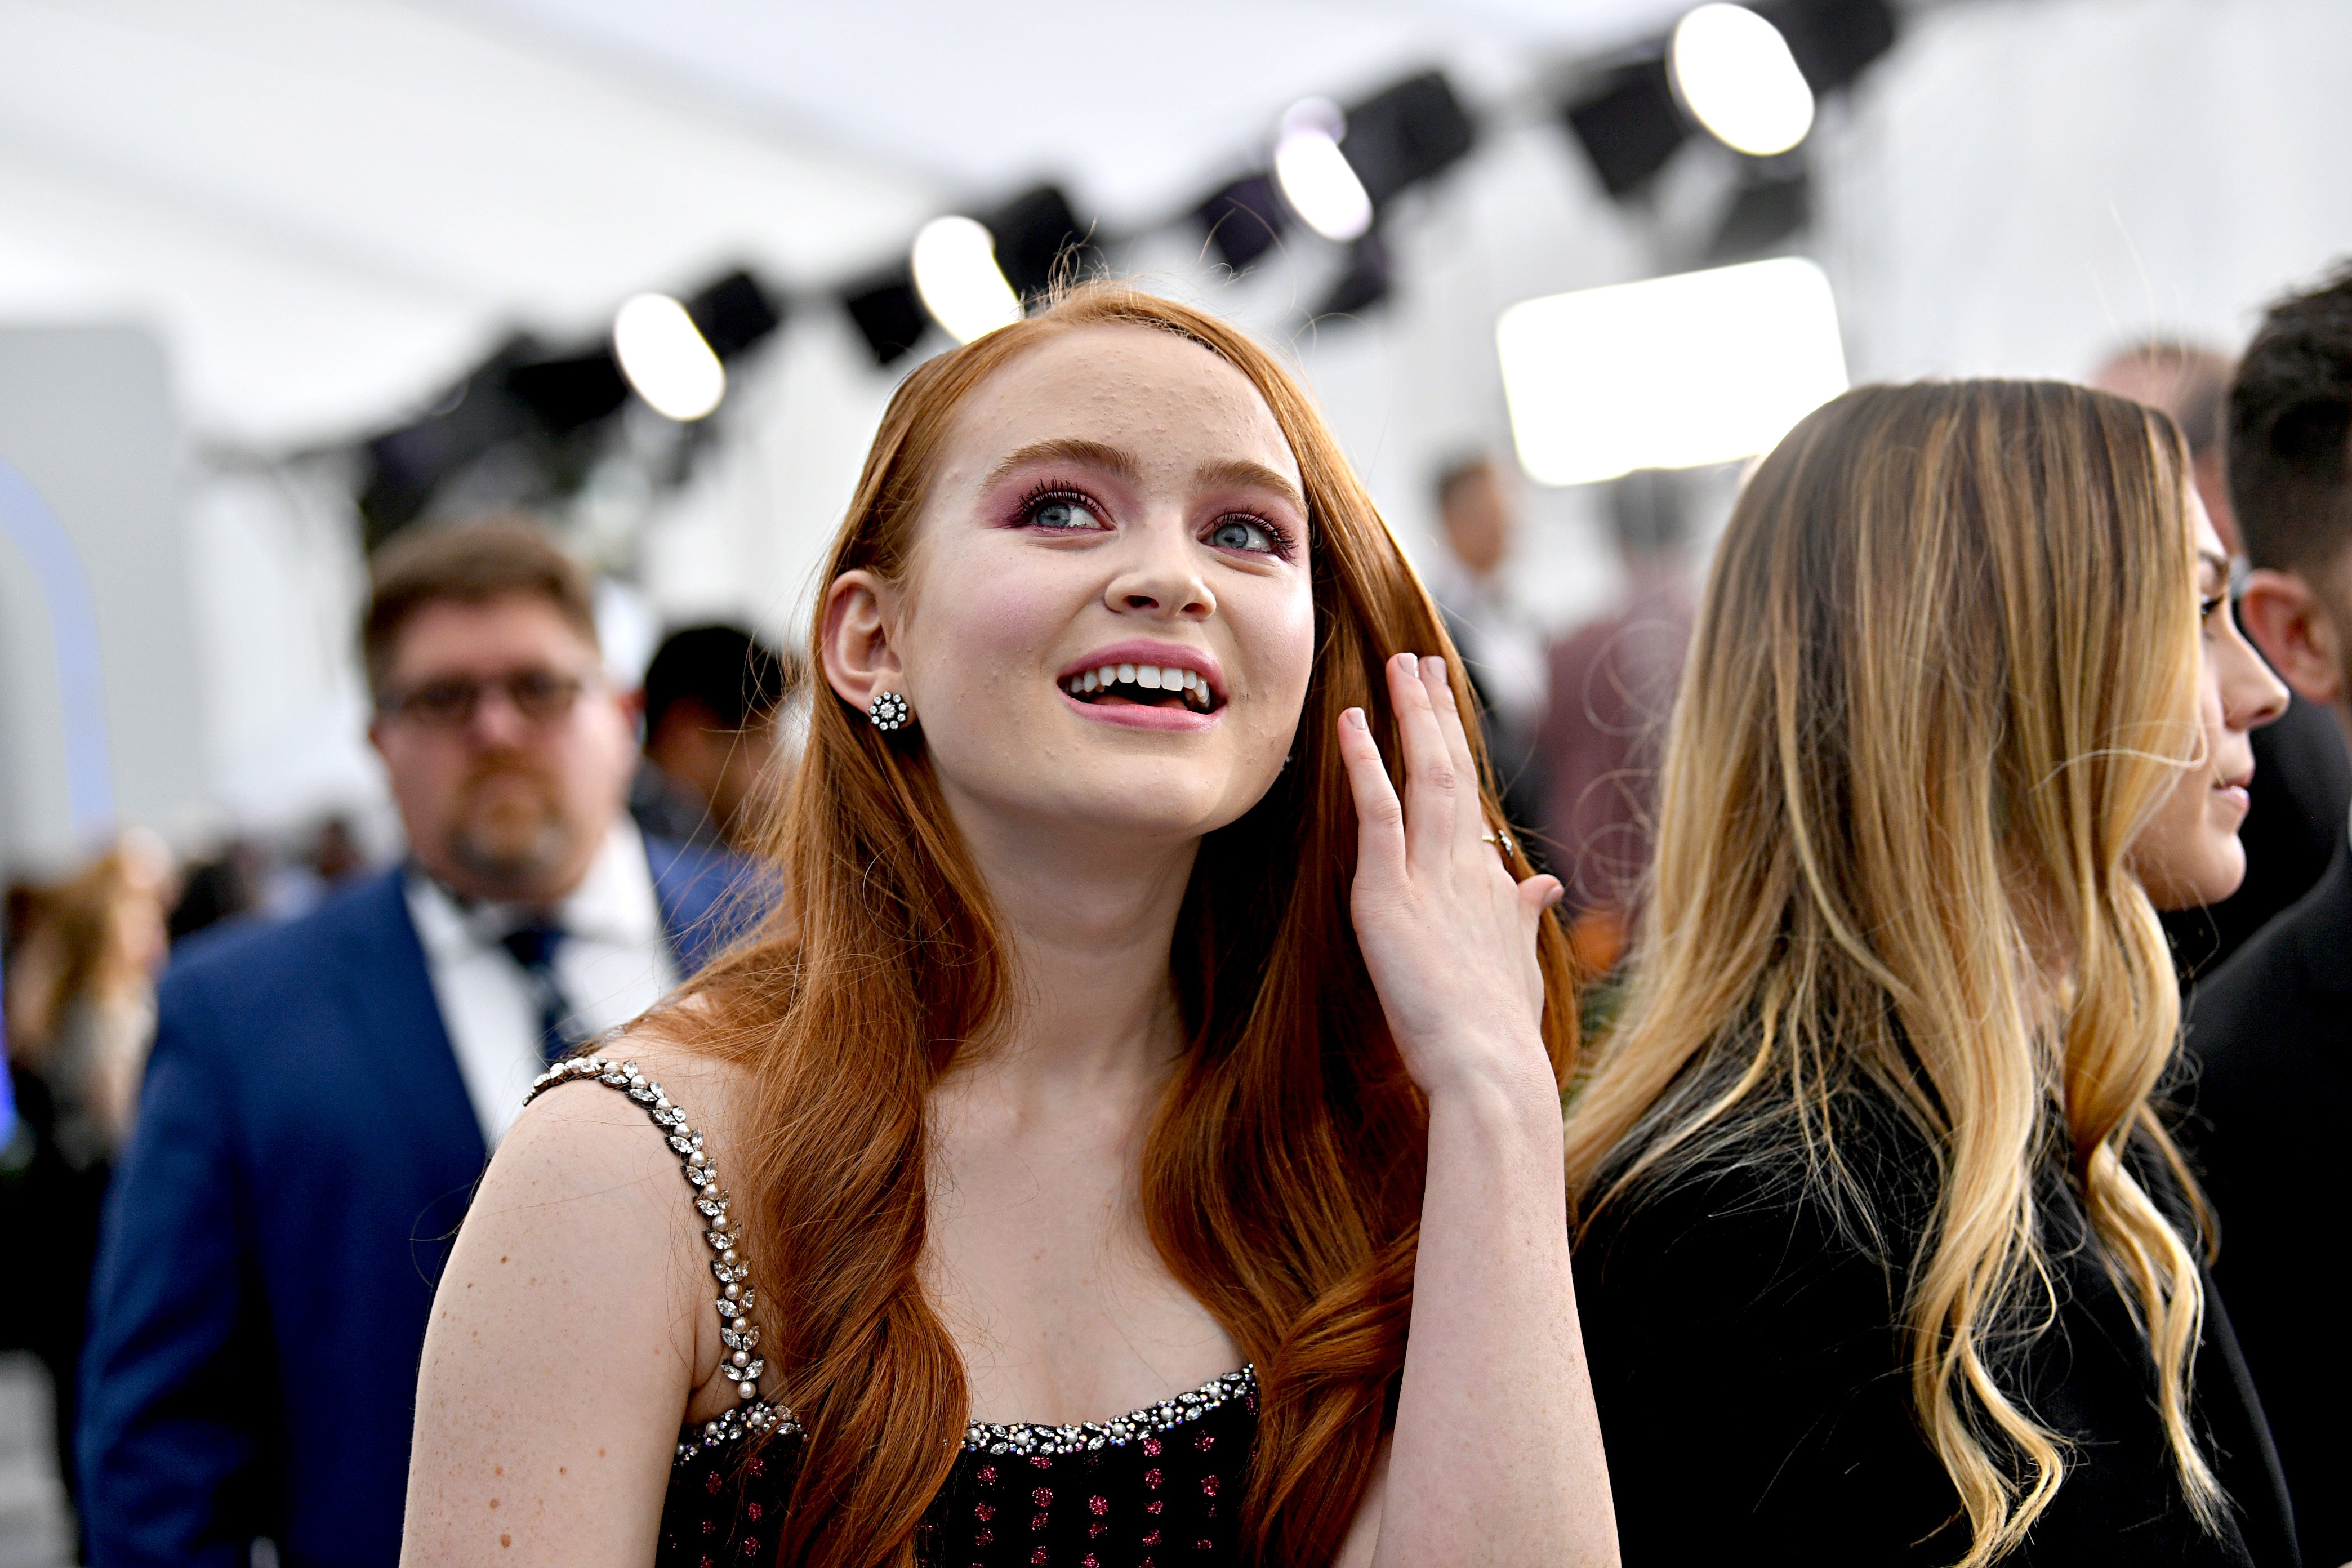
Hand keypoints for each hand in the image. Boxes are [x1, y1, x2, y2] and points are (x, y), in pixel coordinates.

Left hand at [1337, 652, 1564, 1105]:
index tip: (1444, 706)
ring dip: (1411, 717)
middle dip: (1436, 713)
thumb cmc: (1498, 1036)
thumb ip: (1524, 917)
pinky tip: (1351, 722)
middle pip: (1451, 770)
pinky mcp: (1390, 894)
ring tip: (1399, 665)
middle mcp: (1465, 868)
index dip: (1454, 748)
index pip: (1468, 801)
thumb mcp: (1516, 966)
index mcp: (1490, 885)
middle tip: (1421, 661)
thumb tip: (1543, 884)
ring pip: (1424, 775)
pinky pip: (1378, 812)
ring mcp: (1430, 876)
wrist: (1489, 1070)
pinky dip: (1365, 764)